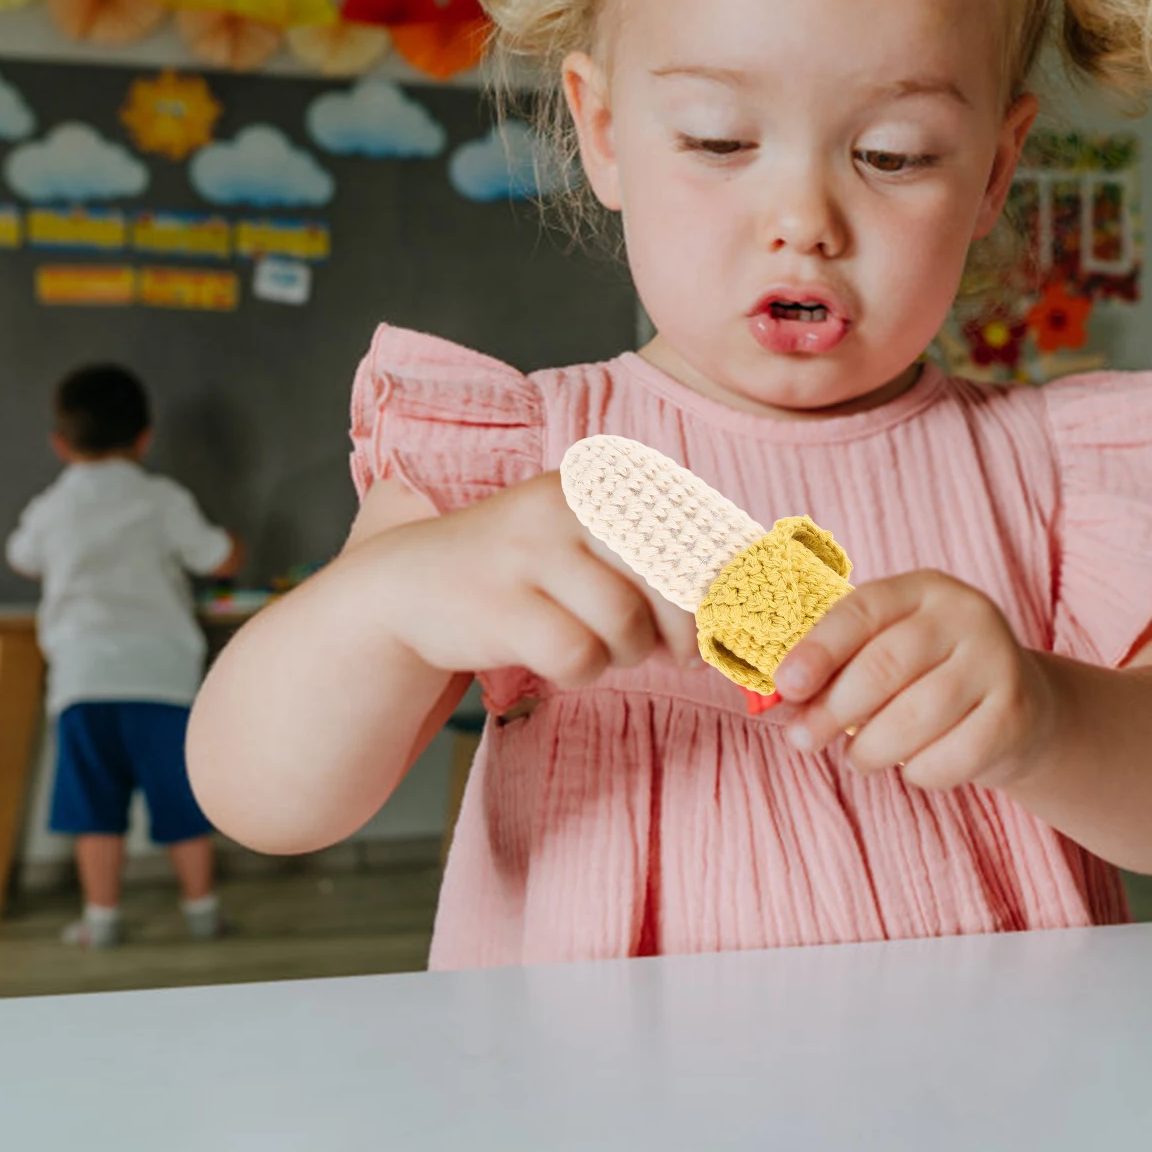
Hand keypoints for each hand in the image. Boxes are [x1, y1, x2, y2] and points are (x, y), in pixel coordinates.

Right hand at [362, 471, 700, 686]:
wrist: (409, 584)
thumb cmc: (526, 570)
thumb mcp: (593, 541)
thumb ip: (663, 557)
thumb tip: (742, 603)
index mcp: (603, 481)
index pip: (697, 533)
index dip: (721, 590)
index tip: (719, 623)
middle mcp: (570, 503)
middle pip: (672, 578)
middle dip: (685, 630)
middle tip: (677, 654)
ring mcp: (530, 550)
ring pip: (626, 623)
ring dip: (626, 653)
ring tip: (601, 648)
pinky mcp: (499, 603)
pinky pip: (578, 655)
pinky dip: (582, 670)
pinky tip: (560, 657)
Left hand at [772, 571, 1055, 791]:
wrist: (1019, 708)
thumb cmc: (929, 678)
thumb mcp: (889, 650)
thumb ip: (840, 665)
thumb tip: (785, 700)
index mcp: (923, 589)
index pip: (862, 610)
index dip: (818, 649)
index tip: (786, 685)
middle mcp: (966, 614)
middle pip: (885, 665)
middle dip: (833, 709)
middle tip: (802, 739)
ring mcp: (997, 661)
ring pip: (916, 716)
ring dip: (872, 748)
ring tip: (860, 757)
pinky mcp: (1016, 714)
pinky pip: (952, 756)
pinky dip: (920, 772)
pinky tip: (913, 766)